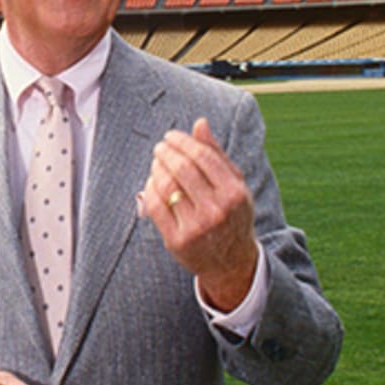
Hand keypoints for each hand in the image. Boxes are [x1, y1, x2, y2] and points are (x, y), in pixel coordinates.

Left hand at [138, 118, 258, 310]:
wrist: (231, 262)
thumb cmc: (231, 214)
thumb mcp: (234, 184)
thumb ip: (216, 154)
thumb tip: (200, 123)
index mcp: (234, 193)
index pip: (202, 156)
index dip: (182, 141)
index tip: (171, 136)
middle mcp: (217, 210)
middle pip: (182, 168)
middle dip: (166, 152)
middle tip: (160, 147)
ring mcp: (196, 227)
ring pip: (166, 185)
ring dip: (156, 167)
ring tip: (157, 162)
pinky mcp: (177, 240)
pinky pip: (155, 205)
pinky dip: (150, 188)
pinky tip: (152, 181)